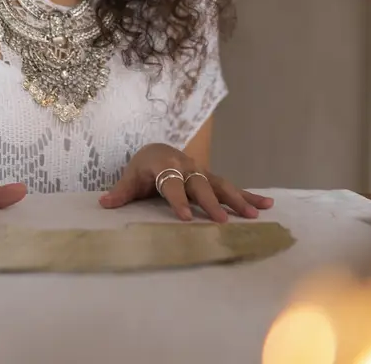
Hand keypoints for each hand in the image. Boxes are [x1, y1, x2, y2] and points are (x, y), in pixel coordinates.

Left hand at [98, 143, 272, 221]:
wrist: (158, 150)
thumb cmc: (143, 168)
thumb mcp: (130, 177)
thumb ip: (121, 192)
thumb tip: (104, 204)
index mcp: (165, 166)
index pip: (171, 184)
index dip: (177, 200)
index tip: (185, 218)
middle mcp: (187, 167)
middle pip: (200, 184)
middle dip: (211, 202)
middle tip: (222, 220)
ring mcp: (202, 172)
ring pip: (221, 184)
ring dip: (238, 199)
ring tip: (254, 215)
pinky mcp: (212, 178)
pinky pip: (232, 187)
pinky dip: (249, 195)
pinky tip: (266, 205)